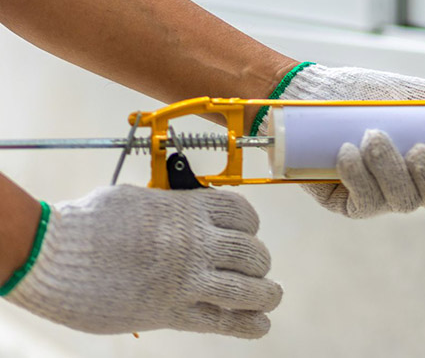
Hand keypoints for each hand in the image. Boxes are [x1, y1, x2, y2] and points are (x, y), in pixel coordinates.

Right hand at [5, 185, 281, 337]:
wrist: (54, 256)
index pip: (242, 213)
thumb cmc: (88, 223)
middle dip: (258, 263)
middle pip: (251, 253)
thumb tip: (179, 211)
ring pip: (246, 289)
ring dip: (264, 294)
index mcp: (188, 209)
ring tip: (270, 297)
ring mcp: (186, 279)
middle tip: (254, 270)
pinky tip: (260, 326)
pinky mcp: (170, 312)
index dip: (250, 225)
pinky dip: (247, 324)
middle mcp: (196, 243)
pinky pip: (222, 321)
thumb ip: (167, 209)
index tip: (246, 233)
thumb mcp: (137, 200)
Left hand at [260, 64, 424, 216]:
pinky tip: (345, 152)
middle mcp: (417, 186)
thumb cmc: (367, 93)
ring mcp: (385, 199)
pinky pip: (365, 202)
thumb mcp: (414, 92)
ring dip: (390, 169)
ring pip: (403, 202)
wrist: (315, 94)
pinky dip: (358, 176)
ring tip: (372, 135)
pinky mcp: (351, 204)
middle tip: (420, 149)